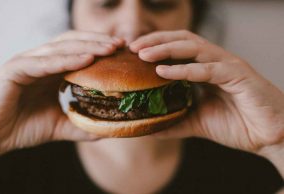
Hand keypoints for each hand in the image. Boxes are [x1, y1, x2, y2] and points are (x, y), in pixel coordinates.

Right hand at [0, 31, 123, 163]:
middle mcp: (40, 61)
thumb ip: (80, 125)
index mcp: (50, 70)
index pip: (79, 51)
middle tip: (121, 45)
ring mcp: (27, 62)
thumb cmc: (21, 128)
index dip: (100, 49)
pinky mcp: (15, 69)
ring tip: (110, 49)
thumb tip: (106, 130)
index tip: (122, 53)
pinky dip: (66, 59)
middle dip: (98, 42)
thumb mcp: (59, 126)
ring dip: (87, 46)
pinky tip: (87, 60)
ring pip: (61, 48)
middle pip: (73, 43)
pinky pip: (44, 62)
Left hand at [130, 30, 283, 153]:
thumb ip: (174, 121)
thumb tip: (149, 127)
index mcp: (205, 69)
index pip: (176, 49)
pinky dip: (184, 69)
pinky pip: (207, 68)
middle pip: (182, 40)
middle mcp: (215, 61)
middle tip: (132, 48)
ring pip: (193, 48)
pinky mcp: (238, 75)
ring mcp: (227, 65)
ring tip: (143, 54)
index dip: (154, 47)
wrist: (269, 136)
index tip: (132, 54)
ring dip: (166, 49)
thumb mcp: (197, 122)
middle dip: (155, 41)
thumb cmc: (237, 124)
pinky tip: (163, 71)